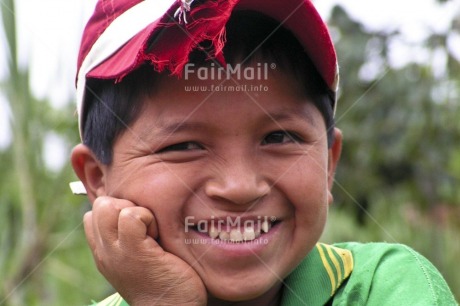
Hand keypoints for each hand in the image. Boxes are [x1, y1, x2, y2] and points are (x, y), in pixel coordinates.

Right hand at [84, 196, 206, 304]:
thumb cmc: (165, 281)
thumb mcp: (139, 256)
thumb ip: (129, 236)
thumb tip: (136, 209)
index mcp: (104, 251)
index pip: (94, 213)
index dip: (118, 208)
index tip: (138, 224)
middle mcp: (105, 251)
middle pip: (100, 205)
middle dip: (125, 205)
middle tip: (146, 227)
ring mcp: (116, 252)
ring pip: (109, 206)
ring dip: (136, 211)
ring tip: (152, 233)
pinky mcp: (134, 252)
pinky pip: (131, 216)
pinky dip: (148, 218)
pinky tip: (158, 236)